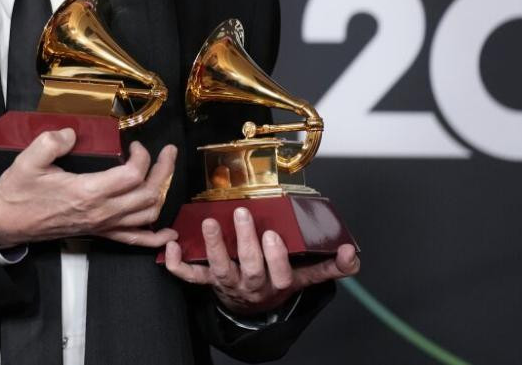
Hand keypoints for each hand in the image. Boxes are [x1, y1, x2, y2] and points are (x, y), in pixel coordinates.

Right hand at [0, 128, 177, 248]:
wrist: (8, 223)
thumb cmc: (18, 194)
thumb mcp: (28, 161)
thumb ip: (51, 142)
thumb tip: (72, 134)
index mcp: (87, 192)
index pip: (132, 175)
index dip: (141, 157)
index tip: (134, 144)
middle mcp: (100, 212)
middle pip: (148, 194)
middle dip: (163, 170)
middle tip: (167, 152)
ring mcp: (101, 225)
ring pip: (147, 215)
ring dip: (162, 194)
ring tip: (166, 174)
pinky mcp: (98, 233)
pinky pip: (133, 240)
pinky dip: (154, 238)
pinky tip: (167, 234)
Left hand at [163, 206, 359, 317]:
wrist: (252, 306)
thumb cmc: (278, 280)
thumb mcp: (306, 275)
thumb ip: (331, 265)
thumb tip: (351, 253)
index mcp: (278, 283)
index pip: (281, 275)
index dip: (276, 257)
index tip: (273, 234)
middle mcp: (252, 286)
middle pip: (250, 268)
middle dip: (246, 243)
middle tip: (243, 215)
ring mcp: (228, 284)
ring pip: (220, 270)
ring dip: (214, 247)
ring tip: (210, 223)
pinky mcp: (208, 282)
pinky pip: (191, 277)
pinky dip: (177, 264)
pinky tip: (170, 246)